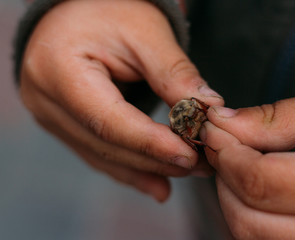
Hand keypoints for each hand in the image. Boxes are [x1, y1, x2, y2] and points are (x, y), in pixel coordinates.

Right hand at [20, 0, 222, 201]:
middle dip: (156, 160)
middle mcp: (47, 99)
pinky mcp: (66, 124)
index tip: (189, 155)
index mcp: (58, 69)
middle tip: (199, 165)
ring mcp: (52, 116)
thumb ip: (174, 74)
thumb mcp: (146, 33)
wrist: (83, 13)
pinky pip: (100, 153)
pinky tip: (158, 184)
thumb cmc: (110, 10)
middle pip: (107, 143)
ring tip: (186, 175)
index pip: (108, 120)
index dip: (151, 143)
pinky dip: (131, 169)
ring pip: (104, 155)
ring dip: (148, 169)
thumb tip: (207, 110)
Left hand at [201, 80, 294, 238]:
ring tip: (243, 168)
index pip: (258, 181)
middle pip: (248, 220)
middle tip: (224, 149)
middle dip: (223, 181)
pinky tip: (262, 193)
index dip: (225, 154)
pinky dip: (254, 221)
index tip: (213, 132)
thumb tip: (221, 124)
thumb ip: (272, 120)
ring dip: (234, 203)